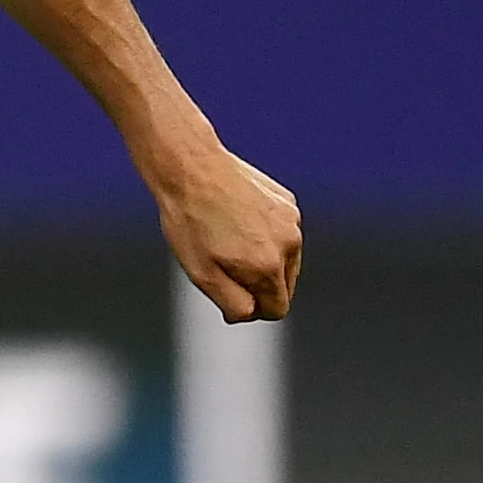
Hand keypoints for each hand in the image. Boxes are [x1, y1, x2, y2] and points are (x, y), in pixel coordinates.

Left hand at [157, 145, 301, 322]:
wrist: (191, 168)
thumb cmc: (190, 223)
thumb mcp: (203, 275)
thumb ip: (234, 304)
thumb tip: (252, 313)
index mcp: (269, 268)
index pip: (277, 309)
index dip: (252, 309)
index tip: (229, 293)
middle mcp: (289, 244)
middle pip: (284, 286)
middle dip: (259, 285)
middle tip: (223, 265)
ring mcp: (291, 221)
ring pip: (285, 259)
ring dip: (263, 259)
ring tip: (229, 240)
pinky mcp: (288, 202)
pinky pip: (282, 233)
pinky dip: (266, 235)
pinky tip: (237, 220)